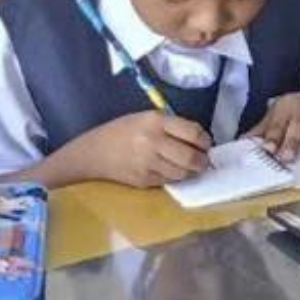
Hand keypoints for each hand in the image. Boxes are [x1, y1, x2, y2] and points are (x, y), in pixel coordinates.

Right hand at [77, 109, 211, 187]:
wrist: (93, 152)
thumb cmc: (123, 131)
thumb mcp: (147, 118)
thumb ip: (173, 126)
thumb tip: (201, 140)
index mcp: (156, 122)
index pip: (194, 133)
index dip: (205, 141)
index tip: (206, 143)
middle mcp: (153, 142)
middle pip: (191, 157)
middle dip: (203, 160)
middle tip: (203, 159)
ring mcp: (148, 164)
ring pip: (183, 173)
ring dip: (191, 171)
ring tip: (188, 165)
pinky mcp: (144, 181)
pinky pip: (170, 181)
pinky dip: (175, 177)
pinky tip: (170, 169)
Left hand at [253, 92, 299, 163]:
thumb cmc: (291, 116)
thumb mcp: (274, 120)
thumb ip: (260, 133)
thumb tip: (241, 144)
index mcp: (285, 107)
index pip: (277, 123)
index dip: (273, 136)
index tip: (268, 149)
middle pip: (298, 122)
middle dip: (292, 140)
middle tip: (287, 157)